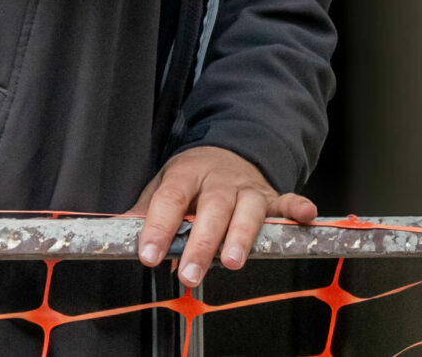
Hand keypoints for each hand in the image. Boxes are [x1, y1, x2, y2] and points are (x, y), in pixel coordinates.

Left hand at [131, 145, 314, 285]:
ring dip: (242, 234)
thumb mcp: (163, 185)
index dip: (158, 226)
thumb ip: (145, 210)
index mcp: (187, 174)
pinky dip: (297, 208)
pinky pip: (287, 201)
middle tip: (188, 272)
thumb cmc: (192, 179)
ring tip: (233, 261)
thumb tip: (115, 230)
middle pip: (212, 208)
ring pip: (248, 209)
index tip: (148, 254)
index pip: (171, 198)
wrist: (227, 149)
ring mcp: (247, 187)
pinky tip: (306, 216)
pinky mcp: (271, 196)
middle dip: (201, 242)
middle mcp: (219, 180)